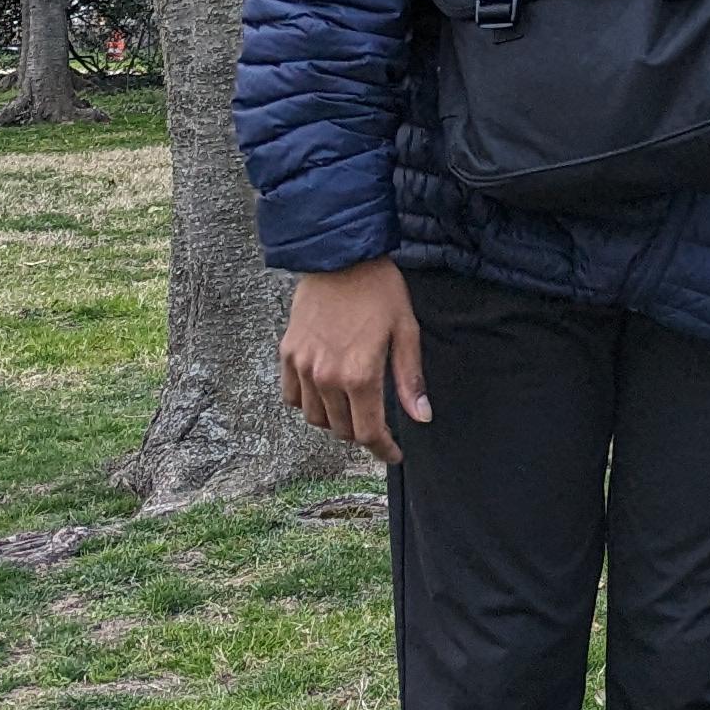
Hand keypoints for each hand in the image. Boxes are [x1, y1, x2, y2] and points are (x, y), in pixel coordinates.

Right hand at [281, 258, 430, 466]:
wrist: (339, 255)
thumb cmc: (379, 289)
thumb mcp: (406, 330)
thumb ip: (410, 379)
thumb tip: (421, 417)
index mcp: (360, 375)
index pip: (368, 433)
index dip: (383, 450)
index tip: (394, 454)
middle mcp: (326, 377)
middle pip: (342, 429)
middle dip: (362, 433)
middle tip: (378, 423)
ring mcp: (303, 367)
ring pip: (315, 418)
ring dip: (335, 420)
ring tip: (353, 407)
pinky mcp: (288, 354)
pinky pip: (292, 396)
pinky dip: (308, 402)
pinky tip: (324, 392)